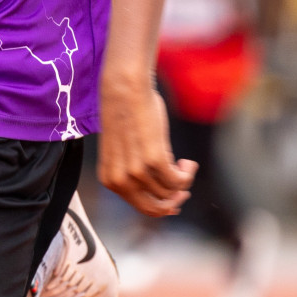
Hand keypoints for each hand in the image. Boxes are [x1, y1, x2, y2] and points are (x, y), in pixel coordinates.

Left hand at [99, 78, 197, 216]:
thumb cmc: (124, 113)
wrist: (124, 89)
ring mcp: (137, 171)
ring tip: (184, 162)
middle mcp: (120, 180)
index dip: (162, 206)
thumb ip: (134, 172)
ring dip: (183, 180)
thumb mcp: (122, 151)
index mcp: (109, 179)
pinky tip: (188, 162)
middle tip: (184, 187)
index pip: (140, 206)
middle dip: (174, 200)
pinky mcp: (154, 160)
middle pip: (155, 207)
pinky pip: (178, 181)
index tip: (174, 198)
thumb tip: (163, 190)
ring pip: (170, 192)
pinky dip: (188, 174)